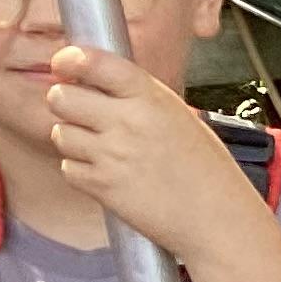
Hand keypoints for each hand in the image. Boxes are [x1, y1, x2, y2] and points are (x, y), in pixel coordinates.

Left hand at [44, 45, 251, 252]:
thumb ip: (138, 98)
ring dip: (74, 141)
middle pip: (61, 97)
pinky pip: (69, 169)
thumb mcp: (180, 117)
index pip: (92, 62)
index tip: (66, 67)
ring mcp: (112, 155)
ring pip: (61, 133)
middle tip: (84, 115)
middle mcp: (127, 121)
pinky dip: (82, 172)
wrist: (219, 219)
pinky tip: (109, 175)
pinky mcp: (102, 186)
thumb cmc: (207, 170)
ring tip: (104, 151)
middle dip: (67, 104)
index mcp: (150, 98)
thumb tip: (93, 84)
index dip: (69, 61)